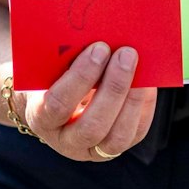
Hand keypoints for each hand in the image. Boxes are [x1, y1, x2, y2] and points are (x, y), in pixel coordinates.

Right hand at [21, 40, 158, 161]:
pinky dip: (144, 106)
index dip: (81, 77)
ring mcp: (92, 150)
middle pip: (92, 126)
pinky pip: (135, 132)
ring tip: (140, 68)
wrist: (54, 102)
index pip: (58, 105)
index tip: (99, 48)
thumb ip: (65, 57)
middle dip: (114, 88)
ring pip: (117, 137)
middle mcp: (65, 142)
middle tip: (126, 54)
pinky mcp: (115, 149)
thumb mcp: (49, 68)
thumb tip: (101, 38)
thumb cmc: (52, 77)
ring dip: (132, 99)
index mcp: (41, 118)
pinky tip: (147, 83)